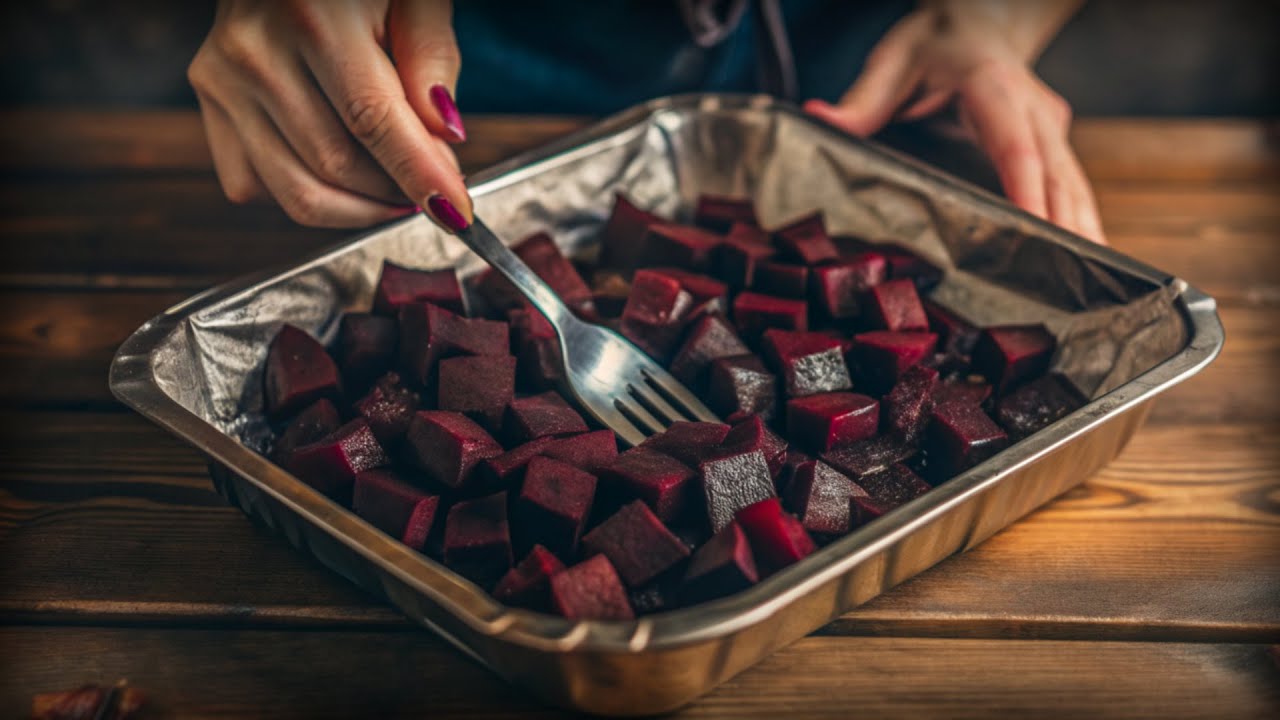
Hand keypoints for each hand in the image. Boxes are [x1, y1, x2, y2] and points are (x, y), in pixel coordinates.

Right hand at [188, 0, 471, 229]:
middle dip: (397, 191)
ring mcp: (223, 83)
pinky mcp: (209, 107)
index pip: (371, 119)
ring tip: (394, 185)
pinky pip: (258, 188)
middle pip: (337, 166)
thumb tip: (445, 136)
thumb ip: (431, 57)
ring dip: (360, 207)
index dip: (418, 174)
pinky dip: (309, 197)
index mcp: (311, 16)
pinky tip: (341, 170)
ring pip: (298, 192)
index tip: (455, 210)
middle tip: (433, 180)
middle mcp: (255, 53)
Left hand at [804, 6, 1103, 242]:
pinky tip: (1086, 253)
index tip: (1034, 227)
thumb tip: (821, 117)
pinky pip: (1069, 182)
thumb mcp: (893, 59)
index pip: (1014, 144)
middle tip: (1076, 271)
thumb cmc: (934, 41)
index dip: (1026, 188)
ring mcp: (1048, 122)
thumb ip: (862, 97)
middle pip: (1055, 171)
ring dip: (1084, 226)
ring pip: (1072, 180)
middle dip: (1066, 222)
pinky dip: (1078, 217)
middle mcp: (1031, 106)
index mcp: (992, 85)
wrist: (979, 16)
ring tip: (1094, 273)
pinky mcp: (1053, 138)